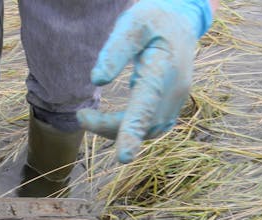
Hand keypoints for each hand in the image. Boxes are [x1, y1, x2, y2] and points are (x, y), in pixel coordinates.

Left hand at [77, 0, 212, 162]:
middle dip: (108, 127)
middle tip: (81, 115)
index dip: (134, 132)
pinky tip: (107, 120)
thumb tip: (97, 80)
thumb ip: (115, 50)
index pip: (147, 104)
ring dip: (115, 130)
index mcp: (164, 68)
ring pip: (146, 131)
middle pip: (142, 123)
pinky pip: (150, 128)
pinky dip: (127, 129)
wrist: (180, 22)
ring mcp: (177, 102)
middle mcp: (175, 90)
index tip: (123, 157)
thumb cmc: (152, 21)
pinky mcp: (171, 108)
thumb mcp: (132, 24)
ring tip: (87, 116)